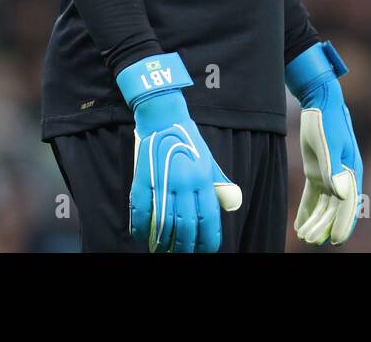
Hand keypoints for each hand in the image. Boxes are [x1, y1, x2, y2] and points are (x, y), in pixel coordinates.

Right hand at [118, 53, 241, 251]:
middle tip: (182, 253)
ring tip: (163, 249)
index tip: (205, 251)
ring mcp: (161, 182)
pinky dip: (140, 228)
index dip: (207, 241)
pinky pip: (140, 211)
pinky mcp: (141, 180)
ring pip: (164, 224)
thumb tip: (230, 207)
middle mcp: (184, 183)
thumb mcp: (208, 161)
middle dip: (185, 246)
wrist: (162, 118)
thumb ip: (218, 185)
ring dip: (163, 242)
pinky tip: (142, 236)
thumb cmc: (187, 140)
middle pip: (186, 226)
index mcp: (203, 178)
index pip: (208, 219)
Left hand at [286, 41, 362, 245]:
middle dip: (324, 225)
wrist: (319, 100)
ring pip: (324, 204)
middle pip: (335, 207)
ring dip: (316, 221)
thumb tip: (341, 193)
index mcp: (350, 169)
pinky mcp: (318, 171)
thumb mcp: (327, 142)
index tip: (335, 240)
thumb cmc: (325, 119)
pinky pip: (314, 196)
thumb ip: (333, 168)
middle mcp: (343, 175)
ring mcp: (331, 174)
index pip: (349, 202)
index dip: (343, 223)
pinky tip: (300, 224)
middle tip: (310, 240)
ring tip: (304, 237)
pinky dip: (308, 211)